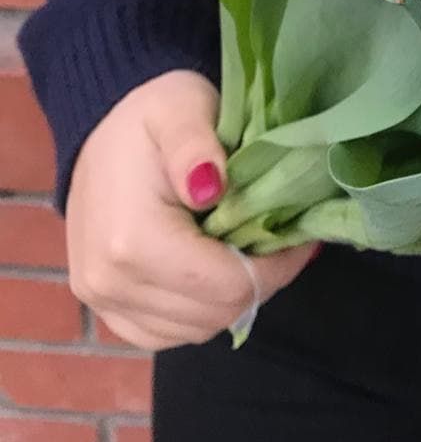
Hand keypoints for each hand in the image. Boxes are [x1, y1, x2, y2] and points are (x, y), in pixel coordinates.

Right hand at [66, 69, 317, 350]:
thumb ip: (195, 144)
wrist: (103, 129)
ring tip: (250, 249)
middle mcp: (109, 282)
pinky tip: (216, 269)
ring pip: (196, 330)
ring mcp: (101, 301)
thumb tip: (212, 188)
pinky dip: (200, 310)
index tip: (298, 235)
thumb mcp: (180, 108)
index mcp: (132, 241)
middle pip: (215, 314)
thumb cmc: (152, 115)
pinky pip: (165, 333)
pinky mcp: (104, 308)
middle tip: (280, 241)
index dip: (277, 267)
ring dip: (232, 298)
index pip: (227, 287)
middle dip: (261, 281)